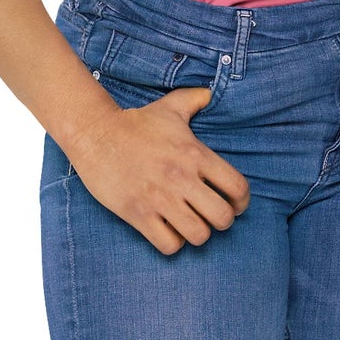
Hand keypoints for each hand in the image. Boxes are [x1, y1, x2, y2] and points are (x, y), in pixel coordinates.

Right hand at [64, 87, 250, 253]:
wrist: (98, 135)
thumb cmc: (138, 122)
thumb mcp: (172, 106)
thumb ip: (196, 99)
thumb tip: (209, 94)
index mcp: (196, 154)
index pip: (237, 187)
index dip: (242, 201)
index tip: (236, 203)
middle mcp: (183, 179)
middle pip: (222, 217)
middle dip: (223, 220)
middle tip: (214, 215)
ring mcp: (161, 199)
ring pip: (198, 235)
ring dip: (198, 233)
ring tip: (192, 223)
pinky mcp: (139, 215)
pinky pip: (169, 245)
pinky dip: (173, 243)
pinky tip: (169, 230)